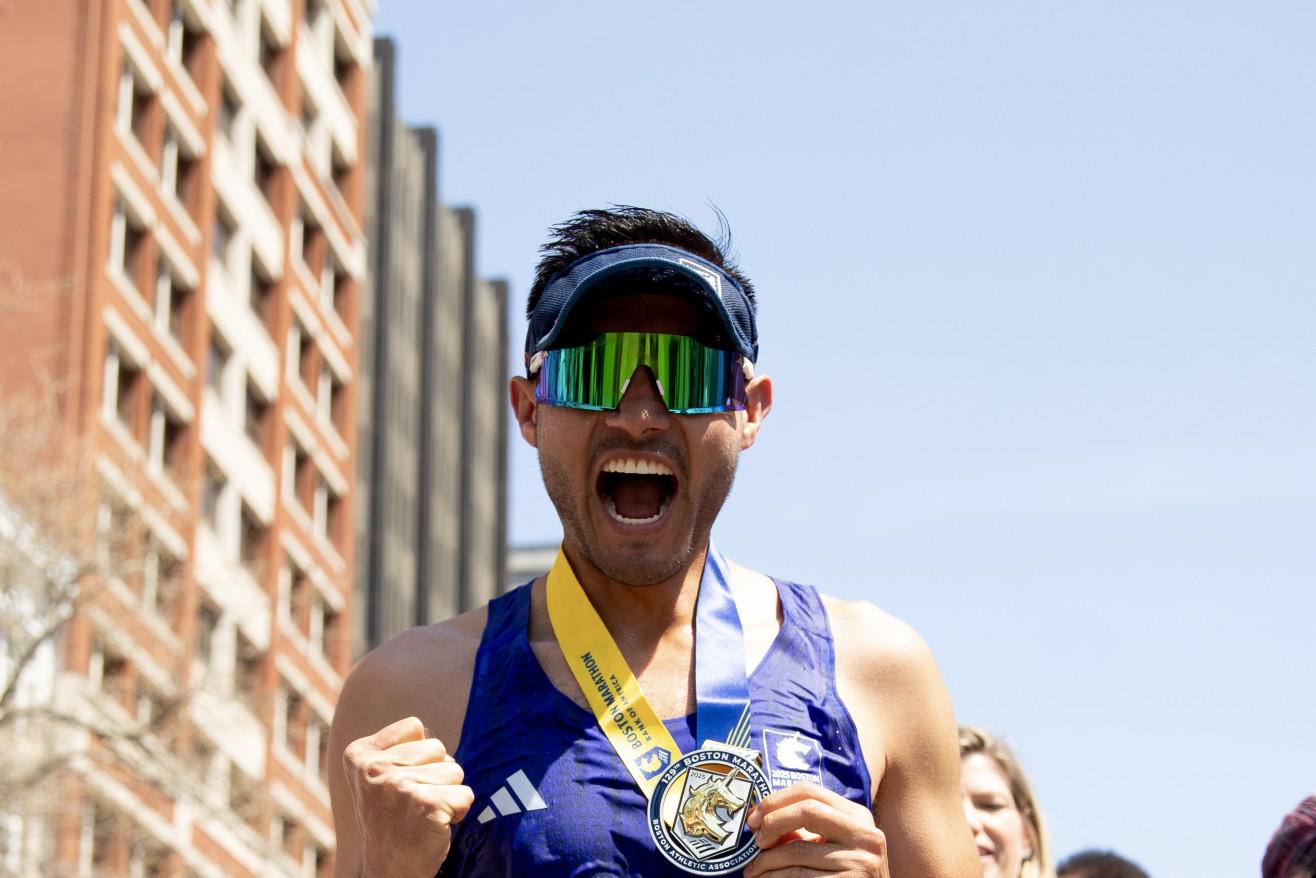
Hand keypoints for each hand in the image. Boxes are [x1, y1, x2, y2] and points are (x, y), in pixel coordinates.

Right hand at [341, 717, 473, 877]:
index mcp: (359, 755)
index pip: (416, 727)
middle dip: (436, 774)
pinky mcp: (426, 806)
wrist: (388, 872)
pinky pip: (466, 795)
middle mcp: (375, 769)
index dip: (419, 756)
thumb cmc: (392, 821)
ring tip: (423, 815)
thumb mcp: (378, 777)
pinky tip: (435, 826)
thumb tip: (433, 734)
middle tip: (414, 804)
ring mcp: (399, 787)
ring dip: (448, 793)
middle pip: (439, 747)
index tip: (400, 785)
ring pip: (455, 770)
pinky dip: (458, 811)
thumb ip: (400, 749)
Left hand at [744, 782, 888, 876]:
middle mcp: (864, 834)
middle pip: (806, 810)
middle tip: (756, 842)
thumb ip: (802, 829)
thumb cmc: (845, 874)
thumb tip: (757, 818)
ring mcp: (859, 861)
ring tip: (753, 870)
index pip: (810, 791)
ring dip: (766, 861)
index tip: (755, 818)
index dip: (775, 800)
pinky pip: (800, 876)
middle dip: (772, 823)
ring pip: (798, 850)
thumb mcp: (831, 845)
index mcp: (857, 815)